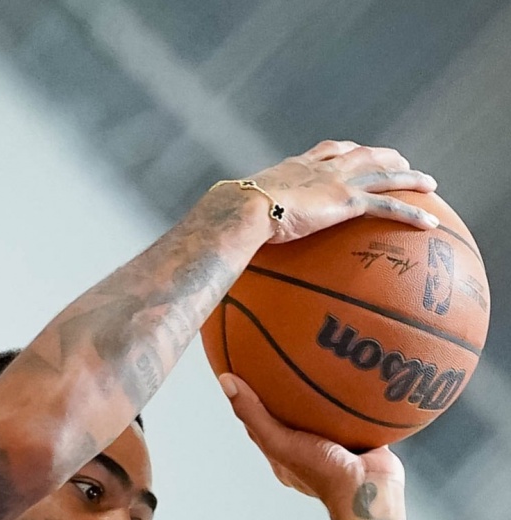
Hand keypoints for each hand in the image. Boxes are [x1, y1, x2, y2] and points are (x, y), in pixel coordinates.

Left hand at [219, 373, 404, 518]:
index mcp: (285, 455)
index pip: (260, 423)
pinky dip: (354, 396)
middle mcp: (308, 450)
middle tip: (285, 359)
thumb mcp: (280, 441)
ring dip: (322, 392)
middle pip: (291, 416)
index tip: (246, 370)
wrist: (371, 488)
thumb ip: (253, 414)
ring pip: (324, 414)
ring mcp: (336, 446)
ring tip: (322, 359)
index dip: (250, 398)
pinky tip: (356, 373)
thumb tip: (226, 380)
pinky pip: (357, 413)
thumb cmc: (322, 471)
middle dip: (287, 392)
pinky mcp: (362, 439)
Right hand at [250, 139, 437, 243]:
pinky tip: (429, 223)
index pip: (327, 151)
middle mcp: (320, 168)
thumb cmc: (234, 214)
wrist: (244, 208)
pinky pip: (388, 206)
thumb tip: (228, 231)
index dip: (344, 150)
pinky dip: (411, 212)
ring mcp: (336, 182)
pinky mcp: (346, 202)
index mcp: (296, 166)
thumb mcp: (242, 210)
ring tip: (429, 184)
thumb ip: (247, 216)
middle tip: (401, 161)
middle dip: (383, 156)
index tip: (354, 150)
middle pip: (361, 155)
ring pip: (383, 175)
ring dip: (409, 178)